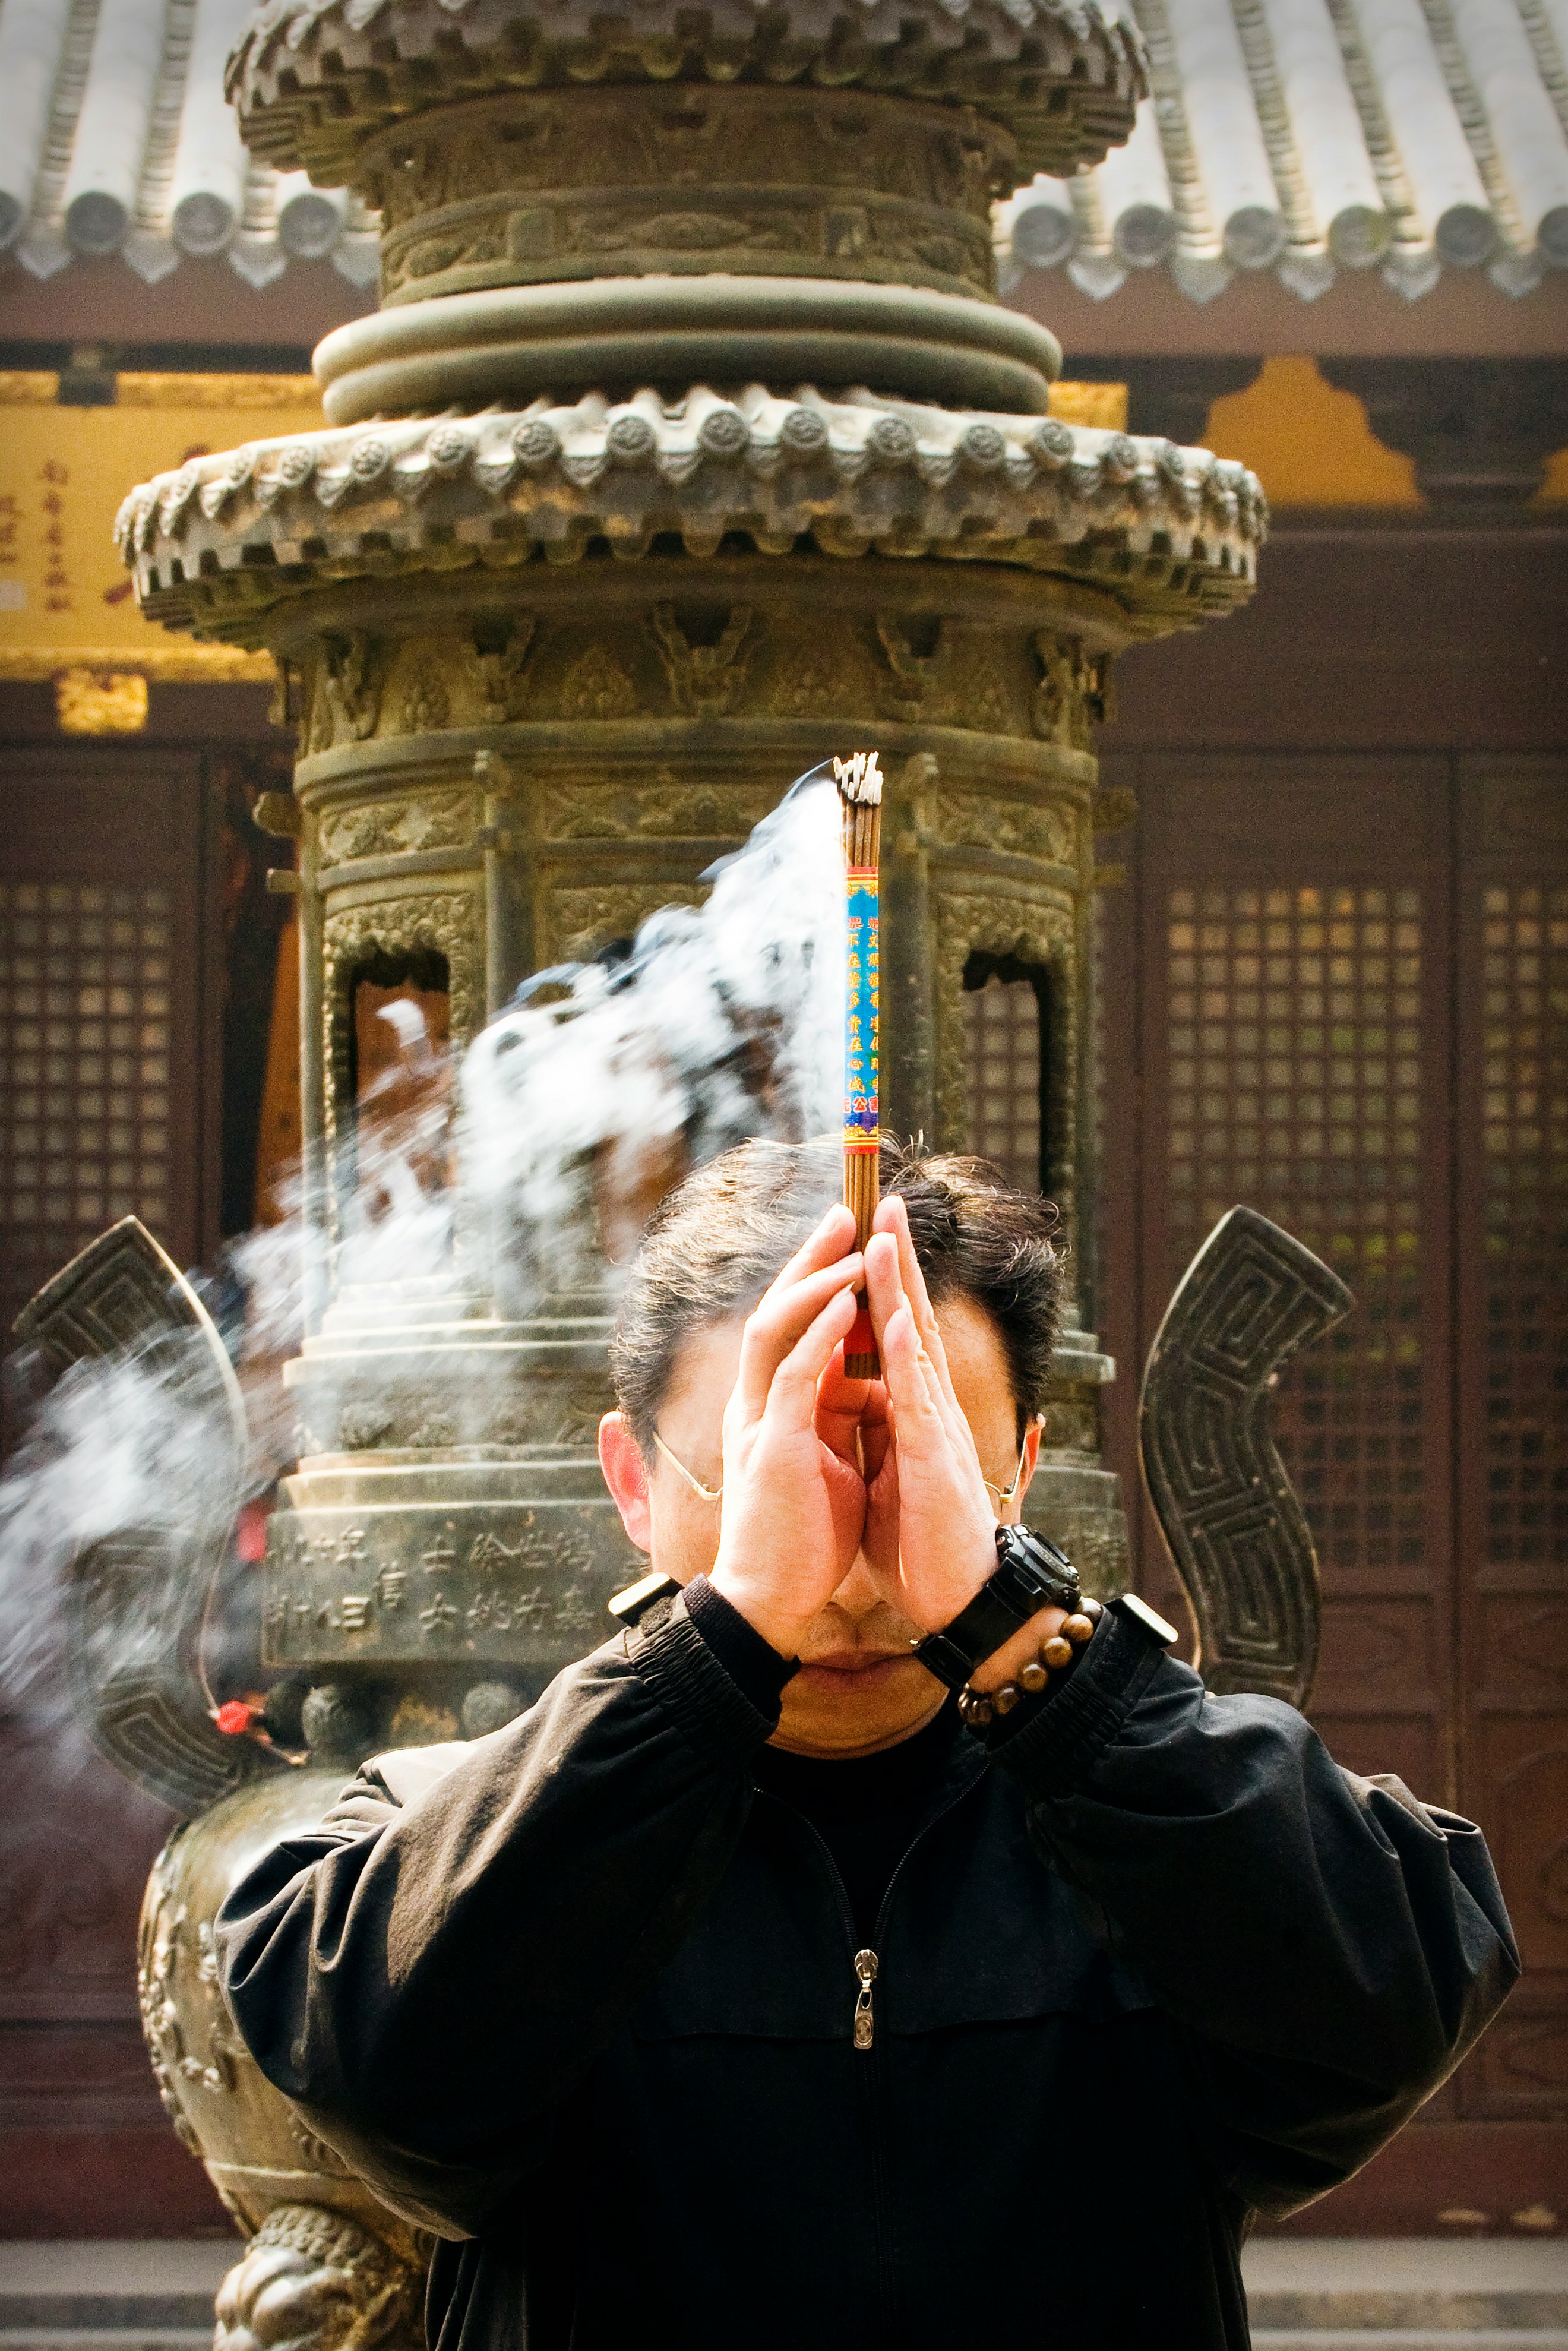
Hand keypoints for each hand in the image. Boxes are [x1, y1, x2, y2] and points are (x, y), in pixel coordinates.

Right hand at [707, 1207, 867, 1657]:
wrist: (769, 1603)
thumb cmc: (800, 1543)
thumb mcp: (823, 1465)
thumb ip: (828, 1421)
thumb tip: (848, 1388)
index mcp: (770, 1409)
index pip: (787, 1326)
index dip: (813, 1280)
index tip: (846, 1242)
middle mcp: (756, 1404)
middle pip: (775, 1309)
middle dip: (810, 1259)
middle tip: (844, 1213)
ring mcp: (758, 1422)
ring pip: (776, 1329)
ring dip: (816, 1283)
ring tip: (851, 1244)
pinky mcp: (773, 1447)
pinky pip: (791, 1376)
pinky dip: (819, 1335)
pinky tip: (845, 1303)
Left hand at [858, 1195, 1002, 1634]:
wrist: (961, 1605)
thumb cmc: (925, 1546)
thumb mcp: (892, 1477)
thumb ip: (884, 1435)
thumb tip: (869, 1408)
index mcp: (912, 1414)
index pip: (894, 1337)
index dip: (882, 1287)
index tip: (865, 1236)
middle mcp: (929, 1409)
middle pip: (911, 1319)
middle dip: (896, 1261)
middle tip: (885, 1201)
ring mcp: (936, 1426)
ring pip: (916, 1340)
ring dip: (901, 1283)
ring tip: (885, 1229)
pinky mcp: (935, 1455)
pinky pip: (917, 1391)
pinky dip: (904, 1348)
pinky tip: (892, 1310)